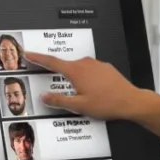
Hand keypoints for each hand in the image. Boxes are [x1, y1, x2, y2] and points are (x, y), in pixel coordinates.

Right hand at [24, 52, 159, 131]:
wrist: (130, 101)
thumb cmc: (106, 103)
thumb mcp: (79, 106)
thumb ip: (59, 101)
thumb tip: (44, 97)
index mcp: (76, 71)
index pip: (51, 62)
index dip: (38, 58)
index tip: (28, 53)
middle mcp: (85, 63)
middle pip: (66, 67)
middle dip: (61, 77)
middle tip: (61, 89)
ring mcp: (96, 64)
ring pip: (79, 70)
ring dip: (76, 80)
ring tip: (83, 96)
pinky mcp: (105, 68)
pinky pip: (91, 72)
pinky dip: (88, 80)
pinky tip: (94, 92)